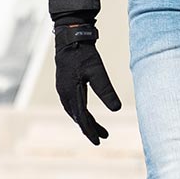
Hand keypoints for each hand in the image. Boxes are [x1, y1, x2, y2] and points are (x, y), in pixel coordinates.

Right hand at [54, 22, 120, 144]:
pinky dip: (80, 112)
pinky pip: (71, 104)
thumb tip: (117, 109)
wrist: (70, 37)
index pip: (81, 117)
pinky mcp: (64, 84)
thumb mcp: (97, 71)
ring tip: (97, 128)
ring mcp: (62, 89)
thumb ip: (106, 90)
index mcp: (71, 92)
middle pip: (77, 117)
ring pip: (74, 111)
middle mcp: (64, 93)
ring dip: (85, 120)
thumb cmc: (83, 53)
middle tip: (102, 137)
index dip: (90, 131)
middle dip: (89, 128)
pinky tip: (86, 112)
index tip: (99, 141)